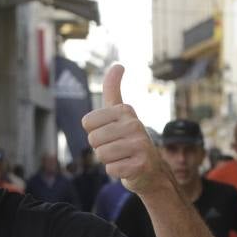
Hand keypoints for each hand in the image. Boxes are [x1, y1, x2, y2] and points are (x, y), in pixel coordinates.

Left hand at [82, 65, 168, 195]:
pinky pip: (111, 169)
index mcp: (125, 110)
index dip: (94, 132)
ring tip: (122, 156)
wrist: (150, 169)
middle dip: (101, 148)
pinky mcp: (141, 164)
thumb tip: (118, 65)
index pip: (87, 123)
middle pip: (93, 140)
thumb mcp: (120, 113)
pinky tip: (127, 166)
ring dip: (108, 160)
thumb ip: (113, 90)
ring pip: (101, 155)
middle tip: (117, 148)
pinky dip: (116, 171)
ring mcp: (140, 144)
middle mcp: (135, 124)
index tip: (110, 133)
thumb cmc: (128, 139)